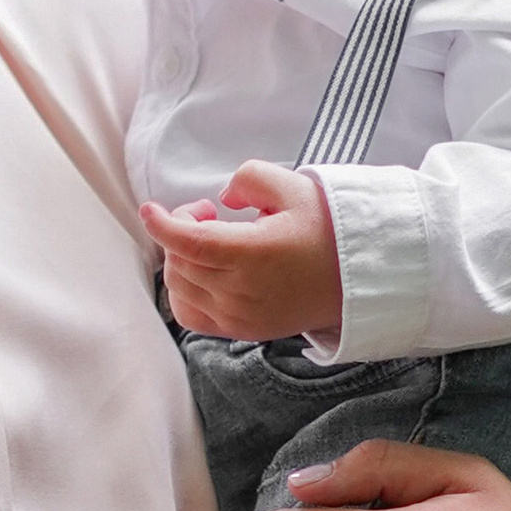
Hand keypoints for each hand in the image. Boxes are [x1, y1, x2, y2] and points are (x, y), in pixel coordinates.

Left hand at [143, 161, 341, 341]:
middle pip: (180, 262)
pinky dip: (185, 291)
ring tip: (211, 240)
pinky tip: (206, 270)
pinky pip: (192, 315)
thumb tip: (223, 197)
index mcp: (253, 255)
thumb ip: (249, 179)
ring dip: (182, 259)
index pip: (188, 243)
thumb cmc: (329, 230)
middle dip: (179, 231)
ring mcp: (240, 316)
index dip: (162, 224)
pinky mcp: (243, 330)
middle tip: (207, 213)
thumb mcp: (294, 187)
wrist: (360, 279)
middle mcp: (242, 291)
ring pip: (180, 288)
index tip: (150, 209)